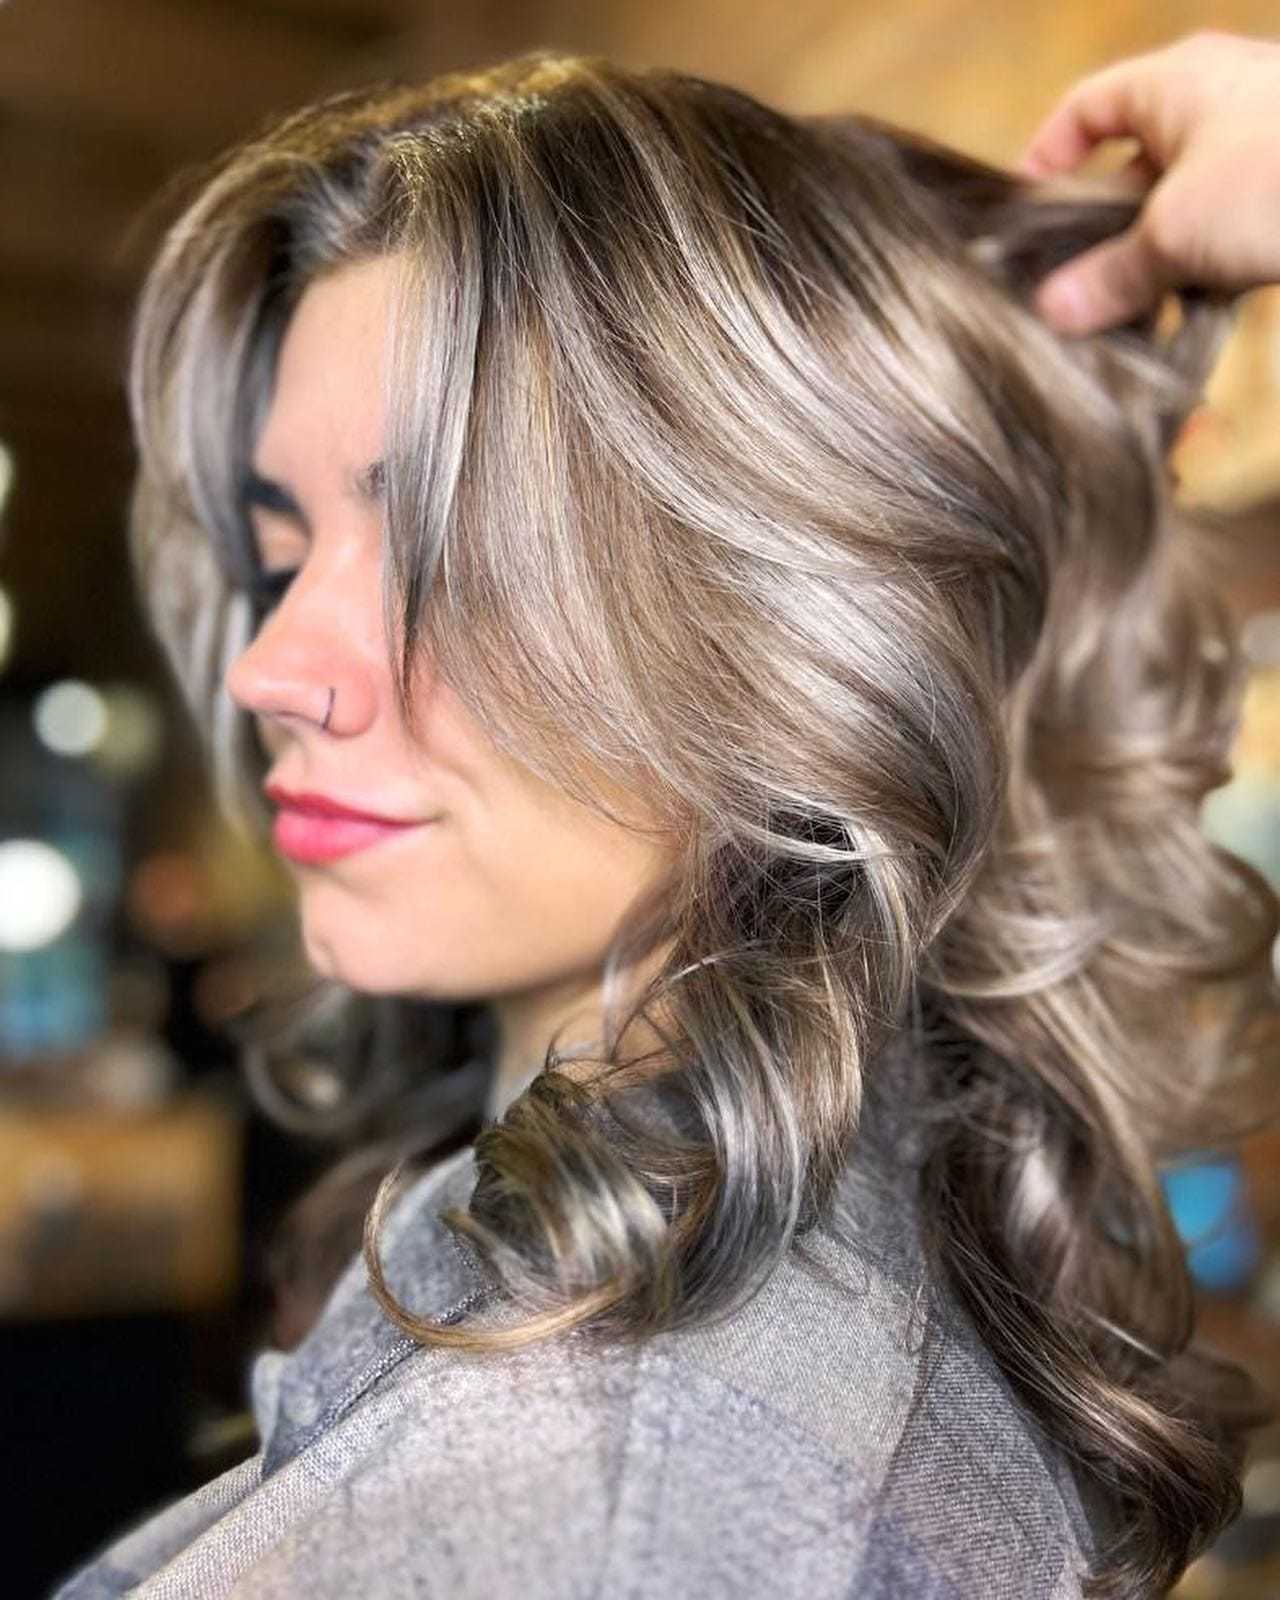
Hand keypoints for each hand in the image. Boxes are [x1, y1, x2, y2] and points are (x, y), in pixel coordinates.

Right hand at [1017, 31, 1279, 333]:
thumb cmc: (1279, 181)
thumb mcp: (1176, 236)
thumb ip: (1109, 276)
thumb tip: (1053, 312)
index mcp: (1176, 81)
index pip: (1084, 108)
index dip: (1045, 160)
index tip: (1023, 219)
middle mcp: (1217, 102)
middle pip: (1130, 167)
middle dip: (1099, 232)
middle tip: (1070, 288)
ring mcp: (1260, 146)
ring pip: (1180, 209)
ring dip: (1151, 263)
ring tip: (1126, 317)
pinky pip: (1226, 232)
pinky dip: (1201, 272)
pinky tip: (1188, 317)